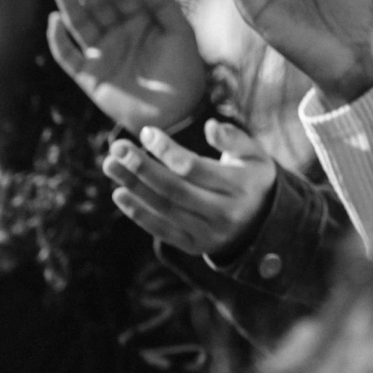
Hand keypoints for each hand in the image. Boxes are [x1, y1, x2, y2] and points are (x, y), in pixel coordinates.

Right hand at [47, 0, 205, 133]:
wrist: (175, 112)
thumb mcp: (179, 31)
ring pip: (81, 26)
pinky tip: (54, 21)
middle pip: (100, 8)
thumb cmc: (183, 68)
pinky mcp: (88, 75)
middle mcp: (119, 33)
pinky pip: (68, 56)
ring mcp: (102, 53)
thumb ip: (162, 3)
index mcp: (141, 19)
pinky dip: (58, 40)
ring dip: (71, 8)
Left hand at [103, 120, 274, 259]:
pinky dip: (138, 213)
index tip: (146, 131)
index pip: (194, 168)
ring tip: (111, 165)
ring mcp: (207, 233)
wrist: (262, 225)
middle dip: (142, 167)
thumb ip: (234, 139)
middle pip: (174, 189)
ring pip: (164, 209)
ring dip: (133, 187)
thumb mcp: (255, 154)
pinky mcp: (193, 246)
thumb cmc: (252, 178)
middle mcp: (223, 213)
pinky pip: (161, 230)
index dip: (167, 150)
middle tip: (117, 148)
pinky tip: (119, 194)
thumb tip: (210, 126)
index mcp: (240, 186)